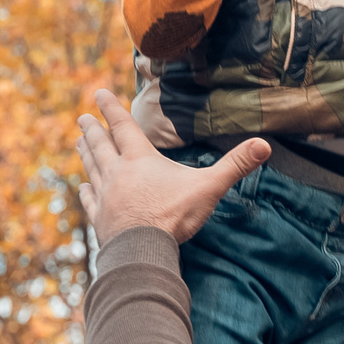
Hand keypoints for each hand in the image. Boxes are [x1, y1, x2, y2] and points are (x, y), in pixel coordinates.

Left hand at [75, 89, 269, 243]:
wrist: (141, 250)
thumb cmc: (173, 216)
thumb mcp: (208, 187)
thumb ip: (234, 165)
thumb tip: (264, 145)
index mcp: (140, 159)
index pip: (123, 127)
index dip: (111, 108)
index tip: (98, 93)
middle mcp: (117, 172)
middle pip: (101, 145)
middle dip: (92, 129)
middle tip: (82, 117)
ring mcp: (105, 196)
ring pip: (92, 168)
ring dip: (85, 153)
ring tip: (79, 142)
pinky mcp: (99, 218)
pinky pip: (89, 199)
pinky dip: (84, 190)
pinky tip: (82, 188)